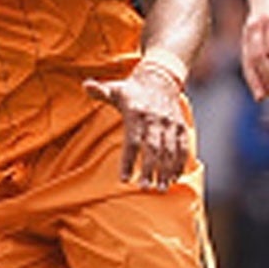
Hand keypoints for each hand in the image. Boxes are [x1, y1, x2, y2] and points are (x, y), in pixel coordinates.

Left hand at [83, 62, 188, 188]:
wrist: (160, 79)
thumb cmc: (131, 91)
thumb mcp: (115, 89)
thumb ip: (101, 92)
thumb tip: (85, 85)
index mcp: (137, 113)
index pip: (133, 141)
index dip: (128, 161)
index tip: (124, 180)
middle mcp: (155, 119)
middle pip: (153, 149)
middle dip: (150, 169)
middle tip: (145, 188)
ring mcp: (170, 123)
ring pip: (170, 151)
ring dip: (166, 171)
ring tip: (161, 188)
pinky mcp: (180, 127)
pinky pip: (182, 148)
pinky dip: (179, 164)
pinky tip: (173, 179)